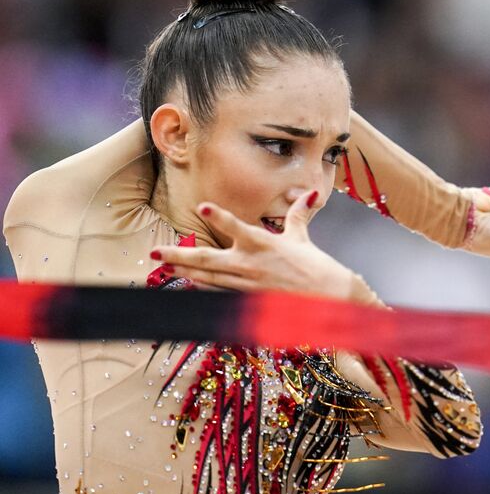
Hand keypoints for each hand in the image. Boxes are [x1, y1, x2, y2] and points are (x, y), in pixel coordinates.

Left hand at [150, 191, 369, 302]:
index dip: (220, 217)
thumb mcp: (302, 237)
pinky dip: (204, 288)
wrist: (327, 298)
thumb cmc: (315, 265)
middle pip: (208, 259)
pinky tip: (190, 284)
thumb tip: (310, 194)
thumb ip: (298, 214)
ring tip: (165, 266)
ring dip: (185, 272)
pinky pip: (221, 293)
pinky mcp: (250, 299)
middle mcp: (251, 263)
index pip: (238, 227)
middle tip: (157, 252)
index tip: (202, 206)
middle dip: (180, 255)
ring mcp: (247, 284)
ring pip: (208, 278)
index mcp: (263, 243)